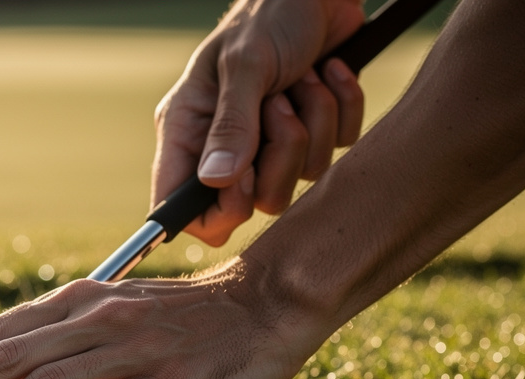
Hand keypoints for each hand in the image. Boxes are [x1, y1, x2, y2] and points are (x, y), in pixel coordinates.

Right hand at [153, 0, 365, 246]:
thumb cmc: (269, 15)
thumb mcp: (245, 64)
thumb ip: (232, 125)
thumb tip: (216, 182)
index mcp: (189, 131)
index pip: (184, 209)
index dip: (215, 212)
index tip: (242, 181)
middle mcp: (224, 144)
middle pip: (255, 202)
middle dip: (280, 155)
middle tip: (278, 106)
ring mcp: (270, 142)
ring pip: (300, 178)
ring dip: (314, 123)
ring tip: (303, 79)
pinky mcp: (312, 131)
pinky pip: (336, 151)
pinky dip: (340, 108)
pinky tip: (327, 73)